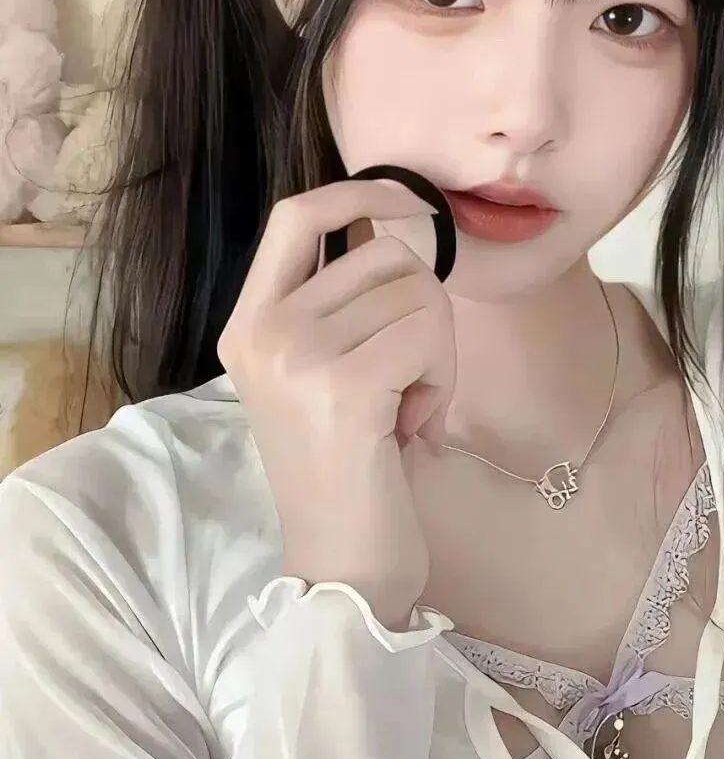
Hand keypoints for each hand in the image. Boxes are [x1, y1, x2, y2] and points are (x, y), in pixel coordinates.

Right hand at [218, 178, 455, 627]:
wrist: (345, 568)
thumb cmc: (351, 469)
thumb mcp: (324, 368)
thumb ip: (342, 298)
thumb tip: (393, 214)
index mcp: (247, 323)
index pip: (298, 215)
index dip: (361, 191)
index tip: (410, 202)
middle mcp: (262, 332)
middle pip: (385, 253)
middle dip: (422, 310)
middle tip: (403, 383)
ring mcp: (297, 357)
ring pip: (419, 293)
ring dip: (434, 352)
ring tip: (402, 410)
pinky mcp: (344, 388)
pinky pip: (430, 337)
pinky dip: (440, 382)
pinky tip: (411, 429)